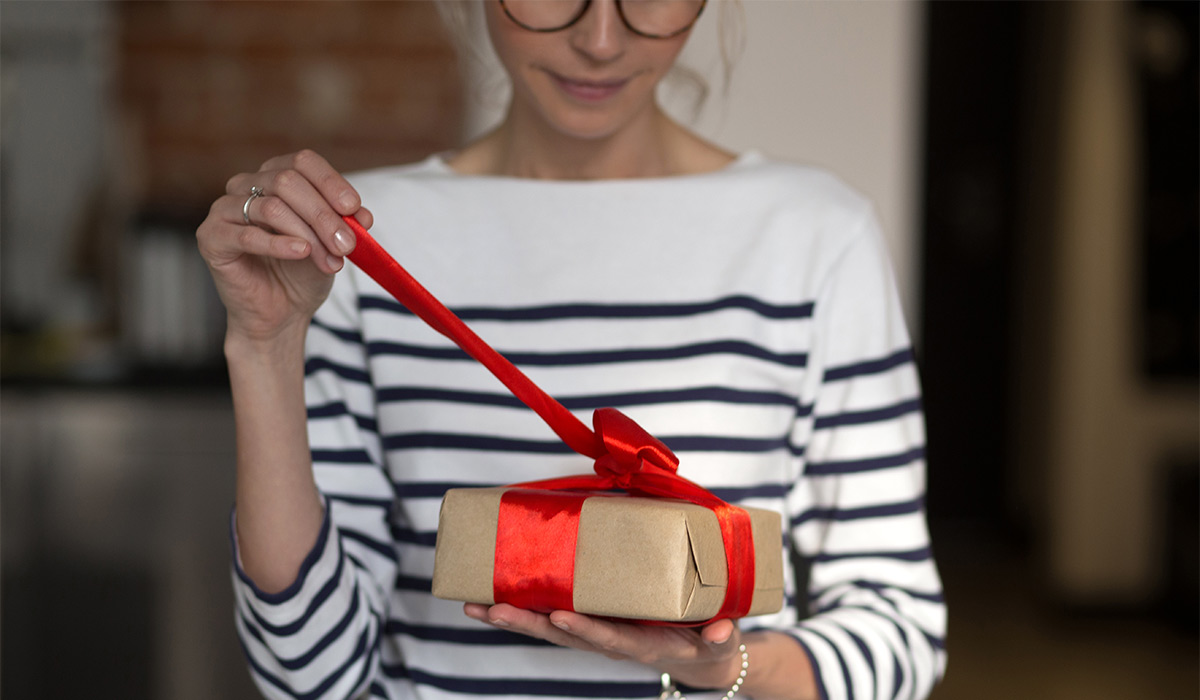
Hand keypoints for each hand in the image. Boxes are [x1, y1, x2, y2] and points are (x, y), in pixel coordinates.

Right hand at [196, 149, 372, 344]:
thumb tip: (363, 215)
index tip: (354, 209)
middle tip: (346, 244)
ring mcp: (224, 209)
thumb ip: (346, 224)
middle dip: (323, 214)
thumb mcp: (333, 244)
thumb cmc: (304, 272)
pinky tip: (301, 253)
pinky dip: (279, 244)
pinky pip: (247, 235)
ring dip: (308, 235)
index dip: (331, 183)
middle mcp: (247, 185)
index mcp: (276, 176)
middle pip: (287, 181)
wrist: (281, 312)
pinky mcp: (211, 237)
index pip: (304, 162)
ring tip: (331, 260)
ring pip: (272, 207)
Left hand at [464, 603, 745, 689]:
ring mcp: (597, 633)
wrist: (702, 654)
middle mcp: (611, 642)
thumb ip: (721, 637)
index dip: (584, 628)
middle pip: (562, 635)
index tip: (559, 616)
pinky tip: (491, 598)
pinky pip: (552, 617)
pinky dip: (522, 611)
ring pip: (548, 628)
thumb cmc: (712, 641)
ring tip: (474, 606)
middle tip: (490, 609)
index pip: (608, 637)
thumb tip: (724, 634)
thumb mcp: (722, 642)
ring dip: (512, 618)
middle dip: (526, 623)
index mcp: (642, 644)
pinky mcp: (592, 622)